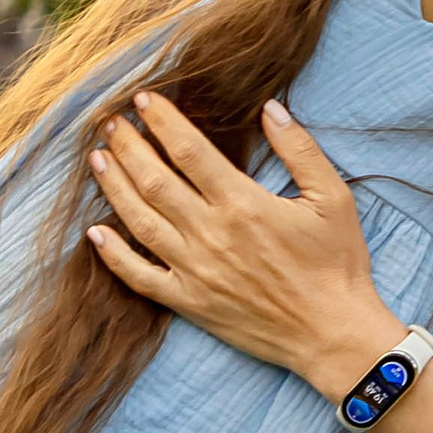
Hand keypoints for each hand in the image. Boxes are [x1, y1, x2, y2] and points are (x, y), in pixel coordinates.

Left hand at [86, 92, 396, 402]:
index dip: (162, 121)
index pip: (188, 150)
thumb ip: (300, 149)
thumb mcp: (333, 198)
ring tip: (98, 159)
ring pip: (139, 222)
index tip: (144, 99)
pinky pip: (140, 277)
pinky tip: (95, 233)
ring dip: (114, 187)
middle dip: (128, 146)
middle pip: (154, 180)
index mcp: (242, 203)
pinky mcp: (189, 302)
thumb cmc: (337, 264)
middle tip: (110, 122)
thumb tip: (271, 108)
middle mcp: (210, 234)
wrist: (332, 333)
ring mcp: (194, 271)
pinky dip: (113, 256)